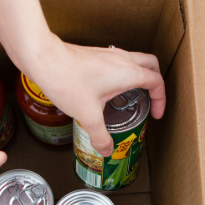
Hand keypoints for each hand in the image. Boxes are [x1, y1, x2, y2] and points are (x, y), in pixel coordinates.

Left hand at [25, 37, 164, 156]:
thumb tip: (107, 149)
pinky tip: (108, 89)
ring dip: (139, 75)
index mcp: (128, 72)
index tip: (157, 113)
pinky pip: (118, 61)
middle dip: (156, 81)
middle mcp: (122, 59)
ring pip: (135, 60)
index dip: (161, 99)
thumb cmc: (67, 80)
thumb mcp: (88, 114)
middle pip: (151, 64)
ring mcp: (108, 54)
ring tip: (132, 95)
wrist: (43, 58)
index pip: (156, 81)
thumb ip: (100, 135)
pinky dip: (122, 73)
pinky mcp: (95, 54)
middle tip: (152, 99)